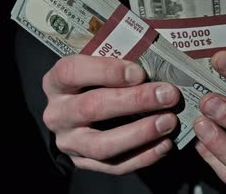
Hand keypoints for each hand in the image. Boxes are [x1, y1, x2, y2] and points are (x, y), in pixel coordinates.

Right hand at [42, 55, 179, 174]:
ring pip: (101, 144)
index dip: (106, 71)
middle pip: (92, 108)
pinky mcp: (83, 163)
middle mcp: (57, 113)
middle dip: (134, 101)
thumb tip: (158, 62)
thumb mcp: (99, 64)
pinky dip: (142, 156)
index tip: (139, 72)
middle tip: (167, 95)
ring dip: (140, 133)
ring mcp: (68, 142)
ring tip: (168, 122)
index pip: (73, 72)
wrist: (78, 112)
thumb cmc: (97, 80)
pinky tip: (164, 144)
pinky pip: (114, 166)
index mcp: (57, 82)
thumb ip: (120, 60)